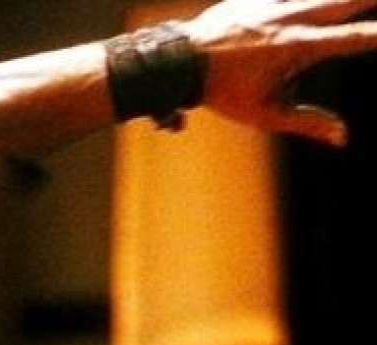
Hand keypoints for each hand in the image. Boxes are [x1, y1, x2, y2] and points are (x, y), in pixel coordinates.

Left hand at [190, 0, 376, 144]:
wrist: (181, 60)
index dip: (376, 35)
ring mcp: (275, 2)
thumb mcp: (265, 113)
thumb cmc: (223, 91)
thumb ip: (307, 123)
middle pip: (344, 1)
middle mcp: (292, 18)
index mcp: (298, 46)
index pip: (350, 39)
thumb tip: (343, 138)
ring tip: (358, 1)